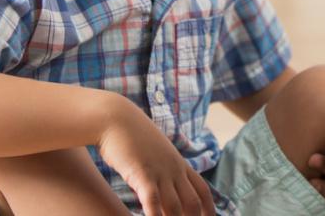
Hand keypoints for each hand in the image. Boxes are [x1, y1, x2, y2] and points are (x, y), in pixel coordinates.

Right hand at [97, 100, 215, 215]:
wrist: (116, 118)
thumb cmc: (131, 135)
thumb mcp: (154, 150)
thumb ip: (162, 165)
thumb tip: (162, 181)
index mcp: (179, 164)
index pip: (203, 190)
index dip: (209, 209)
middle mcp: (174, 169)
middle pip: (193, 203)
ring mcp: (160, 172)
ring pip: (176, 206)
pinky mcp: (142, 174)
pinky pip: (153, 201)